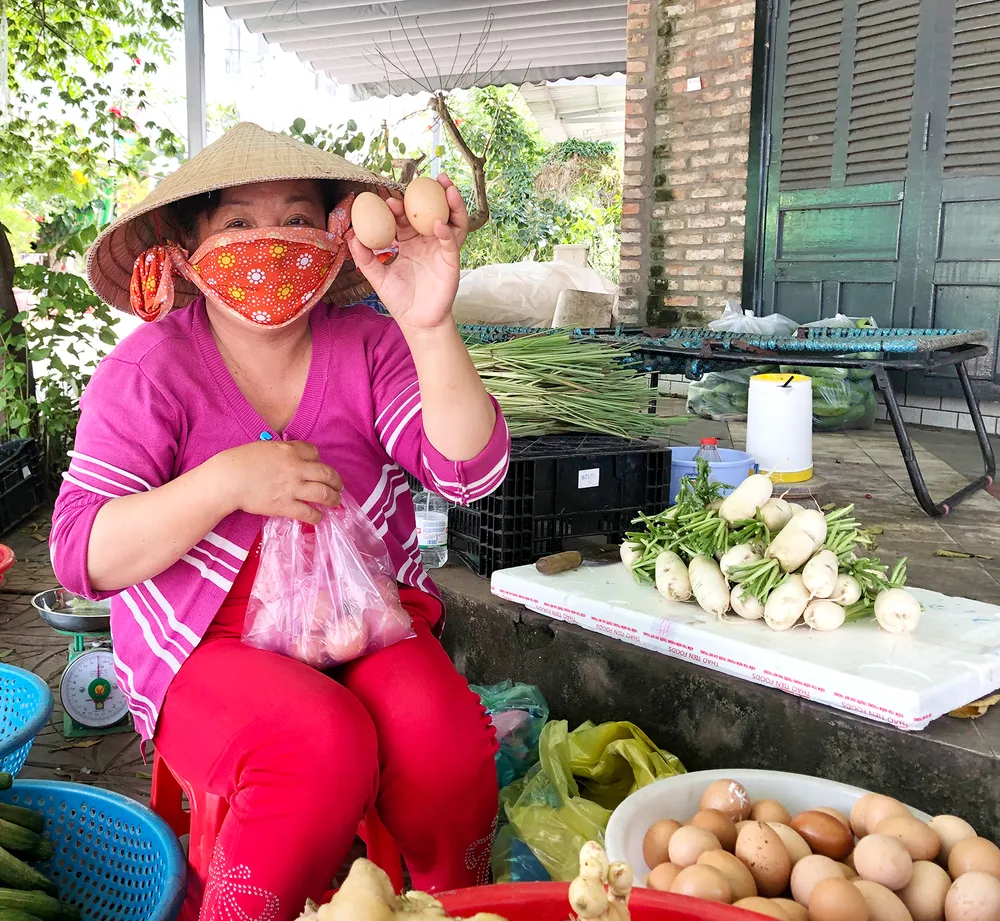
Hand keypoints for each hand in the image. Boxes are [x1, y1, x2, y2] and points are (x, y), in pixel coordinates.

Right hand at [213, 441, 341, 524]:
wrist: (227, 479)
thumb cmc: (239, 461)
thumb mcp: (264, 447)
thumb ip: (280, 451)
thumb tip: (289, 455)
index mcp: (289, 450)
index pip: (314, 453)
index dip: (318, 461)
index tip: (317, 468)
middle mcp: (296, 467)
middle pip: (326, 473)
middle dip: (336, 481)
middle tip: (339, 486)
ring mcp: (292, 487)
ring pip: (323, 493)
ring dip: (333, 498)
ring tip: (336, 502)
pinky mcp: (285, 505)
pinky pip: (308, 512)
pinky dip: (317, 516)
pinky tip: (319, 517)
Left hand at [348, 174, 467, 332]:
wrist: (417, 322)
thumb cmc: (400, 300)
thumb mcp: (378, 278)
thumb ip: (365, 258)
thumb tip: (351, 237)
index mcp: (409, 243)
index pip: (405, 218)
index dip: (398, 207)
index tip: (388, 200)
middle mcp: (427, 242)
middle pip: (429, 212)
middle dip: (429, 194)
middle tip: (422, 181)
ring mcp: (441, 249)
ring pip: (450, 220)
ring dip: (451, 203)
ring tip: (446, 186)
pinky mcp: (451, 261)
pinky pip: (451, 242)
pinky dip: (446, 231)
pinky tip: (438, 224)